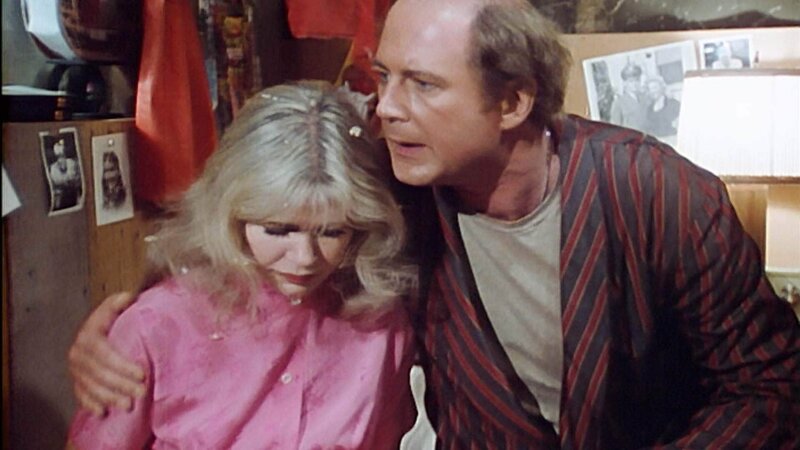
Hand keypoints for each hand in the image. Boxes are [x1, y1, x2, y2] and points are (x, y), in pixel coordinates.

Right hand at [68, 292, 145, 415]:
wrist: (98, 331)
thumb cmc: (113, 319)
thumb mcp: (115, 307)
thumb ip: (120, 303)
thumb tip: (129, 297)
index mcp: (88, 335)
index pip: (104, 353)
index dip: (122, 365)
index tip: (141, 373)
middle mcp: (77, 353)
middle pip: (99, 373)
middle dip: (121, 385)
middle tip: (141, 393)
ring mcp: (75, 369)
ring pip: (91, 387)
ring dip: (109, 398)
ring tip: (129, 405)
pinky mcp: (75, 381)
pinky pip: (80, 395)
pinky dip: (91, 404)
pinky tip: (102, 412)